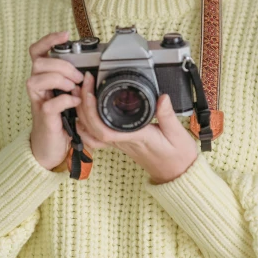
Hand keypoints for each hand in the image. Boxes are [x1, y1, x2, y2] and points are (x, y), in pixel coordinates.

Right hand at [27, 30, 83, 170]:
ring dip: (59, 80)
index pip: (37, 52)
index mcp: (44, 77)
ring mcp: (38, 102)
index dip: (48, 40)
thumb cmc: (62, 117)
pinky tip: (75, 102)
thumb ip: (75, 80)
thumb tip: (91, 69)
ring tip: (74, 88)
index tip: (65, 35)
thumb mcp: (69, 93)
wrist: (52, 145)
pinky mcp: (44, 118)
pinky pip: (50, 104)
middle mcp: (37, 87)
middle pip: (37, 63)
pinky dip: (65, 100)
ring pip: (36, 79)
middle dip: (61, 65)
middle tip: (78, 76)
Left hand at [71, 71, 198, 182]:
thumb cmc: (177, 156)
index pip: (105, 129)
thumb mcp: (177, 134)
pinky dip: (86, 125)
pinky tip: (85, 113)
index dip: (92, 111)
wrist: (177, 174)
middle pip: (92, 128)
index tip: (90, 91)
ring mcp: (120, 143)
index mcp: (135, 137)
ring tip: (80, 93)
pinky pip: (97, 136)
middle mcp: (123, 141)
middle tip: (84, 83)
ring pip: (91, 132)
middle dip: (83, 104)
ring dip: (81, 113)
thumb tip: (162, 98)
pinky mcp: (120, 143)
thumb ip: (168, 115)